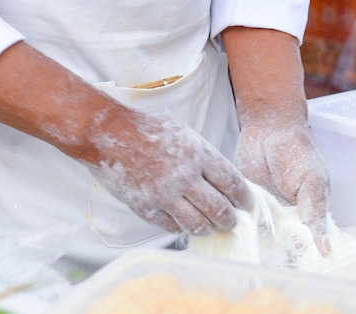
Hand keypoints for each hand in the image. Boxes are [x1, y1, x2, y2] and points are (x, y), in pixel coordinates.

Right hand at [80, 110, 252, 235]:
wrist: (108, 132)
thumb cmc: (147, 128)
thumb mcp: (184, 133)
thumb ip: (203, 155)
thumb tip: (223, 178)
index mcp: (199, 153)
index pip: (232, 182)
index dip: (244, 197)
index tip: (247, 204)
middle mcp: (186, 175)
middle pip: (220, 208)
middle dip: (230, 219)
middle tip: (232, 221)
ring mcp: (165, 193)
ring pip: (198, 223)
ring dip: (209, 228)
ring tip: (211, 227)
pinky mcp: (146, 206)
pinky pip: (172, 226)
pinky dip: (181, 227)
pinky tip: (183, 222)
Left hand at [235, 120, 329, 254]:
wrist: (269, 128)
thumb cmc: (298, 152)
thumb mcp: (313, 183)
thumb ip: (316, 214)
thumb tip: (326, 250)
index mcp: (305, 217)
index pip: (303, 247)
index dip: (298, 259)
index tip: (290, 269)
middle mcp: (284, 219)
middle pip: (278, 247)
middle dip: (272, 255)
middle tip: (264, 264)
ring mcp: (262, 213)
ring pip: (256, 238)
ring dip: (250, 244)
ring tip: (244, 252)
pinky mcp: (241, 204)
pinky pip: (237, 221)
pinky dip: (233, 227)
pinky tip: (227, 234)